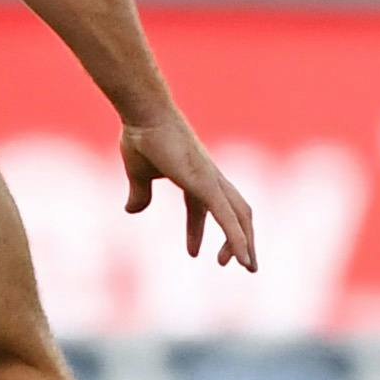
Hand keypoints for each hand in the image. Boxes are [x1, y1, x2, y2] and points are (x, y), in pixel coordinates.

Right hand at [121, 110, 257, 270]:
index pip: (206, 209)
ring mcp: (211, 181)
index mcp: (197, 177)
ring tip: (248, 265)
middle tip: (242, 264)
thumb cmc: (143, 136)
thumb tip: (132, 211)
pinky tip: (241, 254)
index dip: (199, 231)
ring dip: (245, 242)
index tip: (194, 253)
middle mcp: (211, 179)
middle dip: (240, 239)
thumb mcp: (138, 173)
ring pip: (239, 216)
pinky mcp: (206, 183)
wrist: (145, 114)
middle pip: (236, 213)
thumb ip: (140, 193)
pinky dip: (236, 236)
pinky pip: (226, 215)